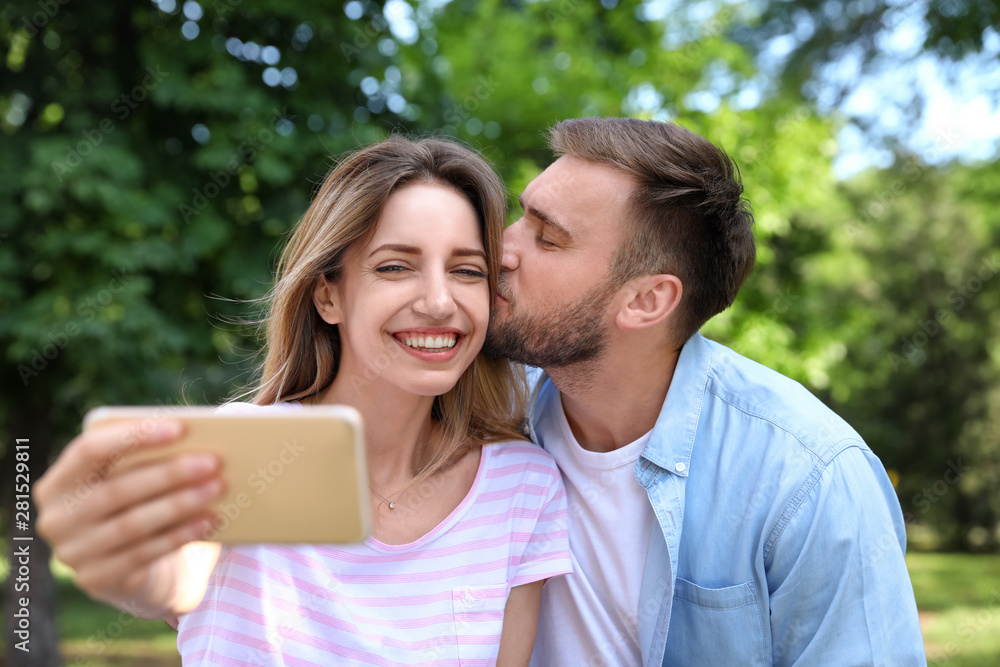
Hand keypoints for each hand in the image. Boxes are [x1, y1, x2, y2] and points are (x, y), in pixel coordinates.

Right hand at [33, 418, 224, 617]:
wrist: (130, 566)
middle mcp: (58, 518)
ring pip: (132, 524)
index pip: (88, 450)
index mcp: (59, 481)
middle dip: (169, 474)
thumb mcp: (131, 479)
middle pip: (117, 490)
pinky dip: (181, 534)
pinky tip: (209, 520)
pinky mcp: (97, 579)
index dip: (133, 436)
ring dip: (180, 505)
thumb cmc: (135, 504)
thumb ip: (148, 458)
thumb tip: (196, 441)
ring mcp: (74, 553)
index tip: (180, 428)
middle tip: (213, 462)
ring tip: (217, 488)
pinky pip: (144, 554)